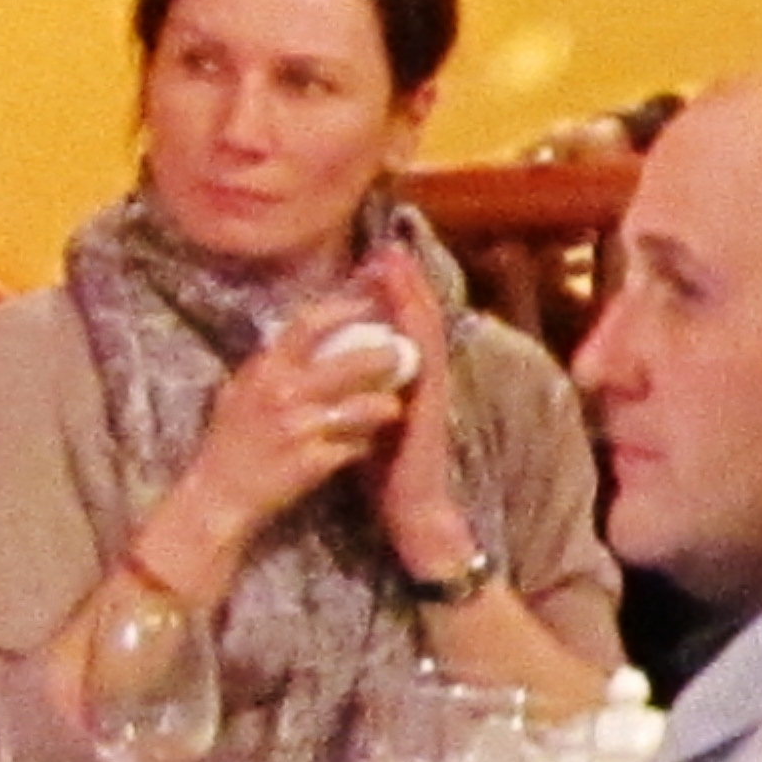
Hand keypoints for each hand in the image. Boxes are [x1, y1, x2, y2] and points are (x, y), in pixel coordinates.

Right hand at [152, 301, 412, 594]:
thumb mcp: (240, 392)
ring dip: (385, 406)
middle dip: (387, 357)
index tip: (371, 304)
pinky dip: (365, 445)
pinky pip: (358, 445)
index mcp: (264, 369)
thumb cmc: (231, 442)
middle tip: (402, 357)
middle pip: (354, 361)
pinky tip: (365, 447)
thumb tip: (295, 331)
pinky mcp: (313, 461)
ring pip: (367, 406)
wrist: (219, 497)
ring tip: (391, 409)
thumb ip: (269, 363)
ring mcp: (299, 428)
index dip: (345, 308)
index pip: (309, 323)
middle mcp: (281, 392)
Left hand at [355, 245, 476, 580]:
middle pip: (412, 320)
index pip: (393, 329)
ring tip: (396, 260)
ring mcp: (430, 389)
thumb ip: (353, 395)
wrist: (411, 513)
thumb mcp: (362, 424)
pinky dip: (416, 327)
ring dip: (410, 293)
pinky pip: (426, 356)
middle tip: (387, 248)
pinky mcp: (433, 402)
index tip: (368, 266)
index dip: (384, 296)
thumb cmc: (384, 475)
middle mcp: (419, 380)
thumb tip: (328, 370)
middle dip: (400, 283)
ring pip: (422, 330)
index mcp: (400, 383)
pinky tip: (407, 305)